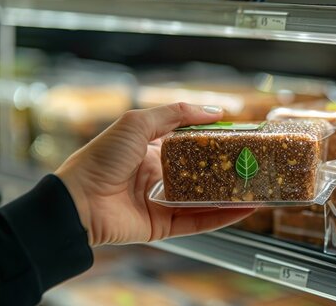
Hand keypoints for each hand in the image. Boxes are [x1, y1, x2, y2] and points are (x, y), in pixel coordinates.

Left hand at [55, 103, 254, 245]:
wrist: (77, 201)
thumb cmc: (101, 158)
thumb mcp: (137, 123)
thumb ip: (175, 114)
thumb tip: (215, 111)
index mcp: (153, 150)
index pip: (192, 143)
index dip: (215, 139)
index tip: (240, 135)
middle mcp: (161, 175)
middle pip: (203, 172)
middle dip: (228, 169)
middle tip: (254, 163)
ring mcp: (164, 202)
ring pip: (206, 199)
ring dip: (232, 194)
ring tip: (257, 187)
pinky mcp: (164, 226)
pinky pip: (199, 221)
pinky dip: (222, 216)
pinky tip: (244, 209)